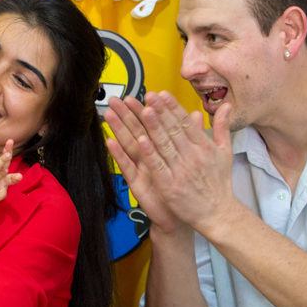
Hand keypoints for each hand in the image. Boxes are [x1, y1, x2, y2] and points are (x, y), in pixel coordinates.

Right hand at [104, 96, 183, 235]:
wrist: (185, 214)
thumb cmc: (186, 185)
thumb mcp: (193, 156)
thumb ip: (194, 133)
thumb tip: (197, 112)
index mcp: (164, 148)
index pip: (155, 122)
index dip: (149, 107)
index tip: (143, 93)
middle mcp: (151, 156)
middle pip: (138, 130)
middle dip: (128, 113)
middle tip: (117, 98)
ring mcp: (142, 168)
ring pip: (128, 144)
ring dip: (118, 129)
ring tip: (109, 113)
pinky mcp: (136, 182)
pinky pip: (126, 166)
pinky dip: (118, 154)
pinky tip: (110, 141)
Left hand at [108, 92, 236, 233]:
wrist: (217, 213)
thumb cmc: (220, 183)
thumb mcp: (226, 152)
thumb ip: (222, 127)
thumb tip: (226, 105)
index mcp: (205, 147)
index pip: (186, 122)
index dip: (173, 107)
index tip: (162, 94)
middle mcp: (194, 157)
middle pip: (174, 130)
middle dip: (161, 111)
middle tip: (149, 96)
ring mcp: (181, 172)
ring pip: (165, 145)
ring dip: (154, 127)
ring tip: (143, 111)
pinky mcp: (171, 186)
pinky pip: (158, 166)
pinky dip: (150, 153)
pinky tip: (141, 140)